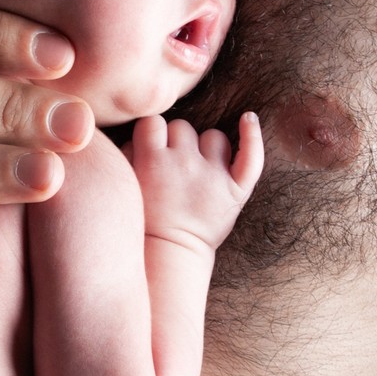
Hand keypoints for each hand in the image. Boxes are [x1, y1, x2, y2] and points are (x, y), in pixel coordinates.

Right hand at [127, 112, 263, 253]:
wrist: (169, 256)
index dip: (151, 133)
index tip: (150, 148)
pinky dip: (251, 135)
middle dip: (176, 142)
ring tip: (199, 169)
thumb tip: (138, 136)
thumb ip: (127, 156)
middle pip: (182, 127)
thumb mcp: (125, 186)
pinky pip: (251, 155)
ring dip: (206, 147)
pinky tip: (248, 119)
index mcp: (151, 161)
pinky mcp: (236, 189)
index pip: (152, 123)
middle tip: (172, 168)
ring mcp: (213, 175)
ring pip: (213, 137)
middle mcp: (183, 163)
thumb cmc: (142, 223)